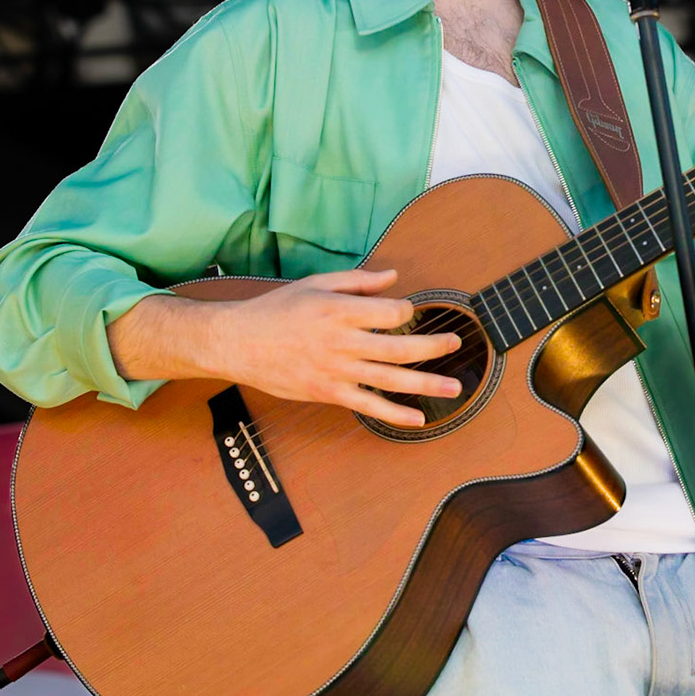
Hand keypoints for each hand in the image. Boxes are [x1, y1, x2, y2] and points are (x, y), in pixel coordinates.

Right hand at [144, 268, 460, 428]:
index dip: (408, 312)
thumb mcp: (317, 284)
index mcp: (340, 310)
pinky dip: (395, 414)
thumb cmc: (277, 309)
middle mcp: (342, 342)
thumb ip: (358, 281)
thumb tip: (395, 277)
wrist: (238, 342)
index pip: (391, 313)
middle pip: (399, 348)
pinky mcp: (327, 393)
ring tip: (454, 387)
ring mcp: (336, 371)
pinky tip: (418, 418)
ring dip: (426, 384)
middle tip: (456, 343)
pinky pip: (367, 405)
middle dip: (434, 347)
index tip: (411, 312)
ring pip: (390, 380)